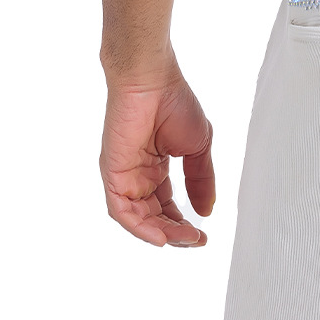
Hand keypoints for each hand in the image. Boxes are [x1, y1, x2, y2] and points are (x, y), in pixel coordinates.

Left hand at [100, 72, 215, 246]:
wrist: (153, 80)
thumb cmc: (174, 102)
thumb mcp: (198, 147)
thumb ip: (201, 179)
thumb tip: (206, 210)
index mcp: (155, 168)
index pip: (166, 206)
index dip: (183, 223)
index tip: (202, 234)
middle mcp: (137, 176)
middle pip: (152, 217)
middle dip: (174, 232)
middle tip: (195, 240)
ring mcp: (123, 177)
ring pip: (137, 219)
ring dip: (161, 233)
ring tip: (183, 239)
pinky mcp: (113, 175)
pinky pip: (122, 211)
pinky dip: (140, 228)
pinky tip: (161, 236)